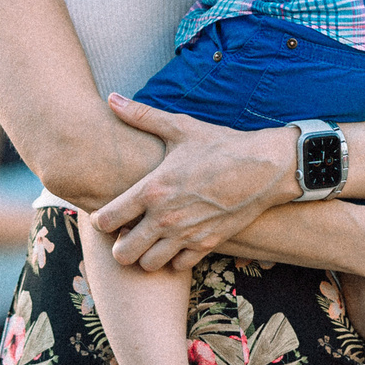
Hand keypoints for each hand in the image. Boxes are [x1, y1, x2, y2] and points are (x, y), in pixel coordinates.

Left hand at [92, 97, 295, 269]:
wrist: (264, 168)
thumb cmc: (220, 145)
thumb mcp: (180, 127)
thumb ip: (142, 115)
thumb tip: (112, 98)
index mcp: (153, 189)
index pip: (107, 219)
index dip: (100, 220)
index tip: (107, 214)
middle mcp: (165, 217)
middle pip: (123, 253)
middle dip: (119, 246)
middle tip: (126, 233)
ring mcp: (187, 235)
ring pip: (149, 265)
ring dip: (145, 255)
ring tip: (150, 239)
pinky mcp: (207, 244)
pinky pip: (179, 266)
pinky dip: (174, 258)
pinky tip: (177, 241)